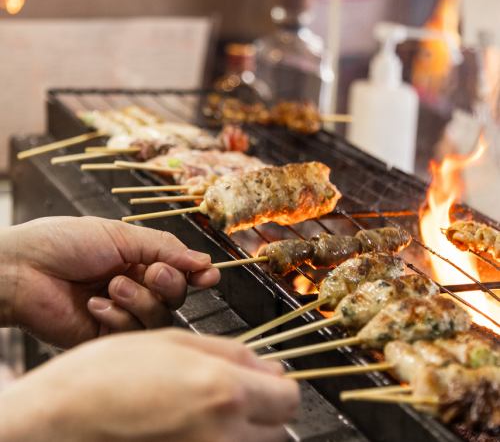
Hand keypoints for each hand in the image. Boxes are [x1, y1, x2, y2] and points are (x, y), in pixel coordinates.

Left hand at [0, 216, 219, 346]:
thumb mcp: (122, 236)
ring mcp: (121, 312)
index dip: (197, 273)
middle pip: (176, 295)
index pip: (179, 270)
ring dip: (140, 299)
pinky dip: (118, 316)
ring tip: (111, 286)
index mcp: (138, 260)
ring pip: (159, 316)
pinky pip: (133, 333)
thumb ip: (165, 248)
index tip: (209, 275)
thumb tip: (204, 261)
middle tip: (150, 272)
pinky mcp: (105, 335)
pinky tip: (94, 305)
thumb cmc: (65, 243)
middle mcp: (134, 286)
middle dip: (169, 283)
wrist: (22, 269)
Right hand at [0, 329, 299, 441]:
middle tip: (232, 392)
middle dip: (263, 408)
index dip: (278, 385)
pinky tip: (191, 427)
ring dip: (244, 428)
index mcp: (222, 393)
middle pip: (277, 428)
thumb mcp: (171, 343)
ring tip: (206, 410)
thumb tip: (268, 366)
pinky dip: (220, 441)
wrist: (56, 423)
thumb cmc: (104, 377)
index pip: (288, 398)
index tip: (265, 379)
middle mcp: (222, 437)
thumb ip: (228, 353)